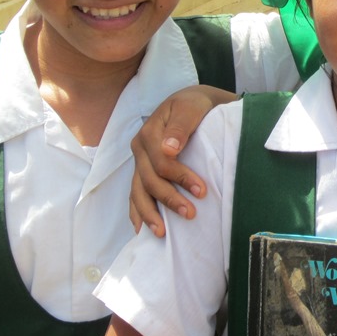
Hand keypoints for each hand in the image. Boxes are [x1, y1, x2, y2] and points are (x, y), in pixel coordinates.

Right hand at [129, 85, 236, 236]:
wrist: (192, 102)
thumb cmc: (195, 105)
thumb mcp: (191, 107)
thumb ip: (181, 125)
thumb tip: (169, 148)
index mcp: (150, 133)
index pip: (161, 162)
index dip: (181, 178)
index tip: (202, 191)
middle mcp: (140, 149)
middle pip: (149, 180)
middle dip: (169, 199)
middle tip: (190, 214)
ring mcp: (139, 162)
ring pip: (137, 191)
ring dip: (149, 213)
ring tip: (161, 233)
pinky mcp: (143, 170)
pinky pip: (135, 193)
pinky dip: (136, 212)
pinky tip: (141, 230)